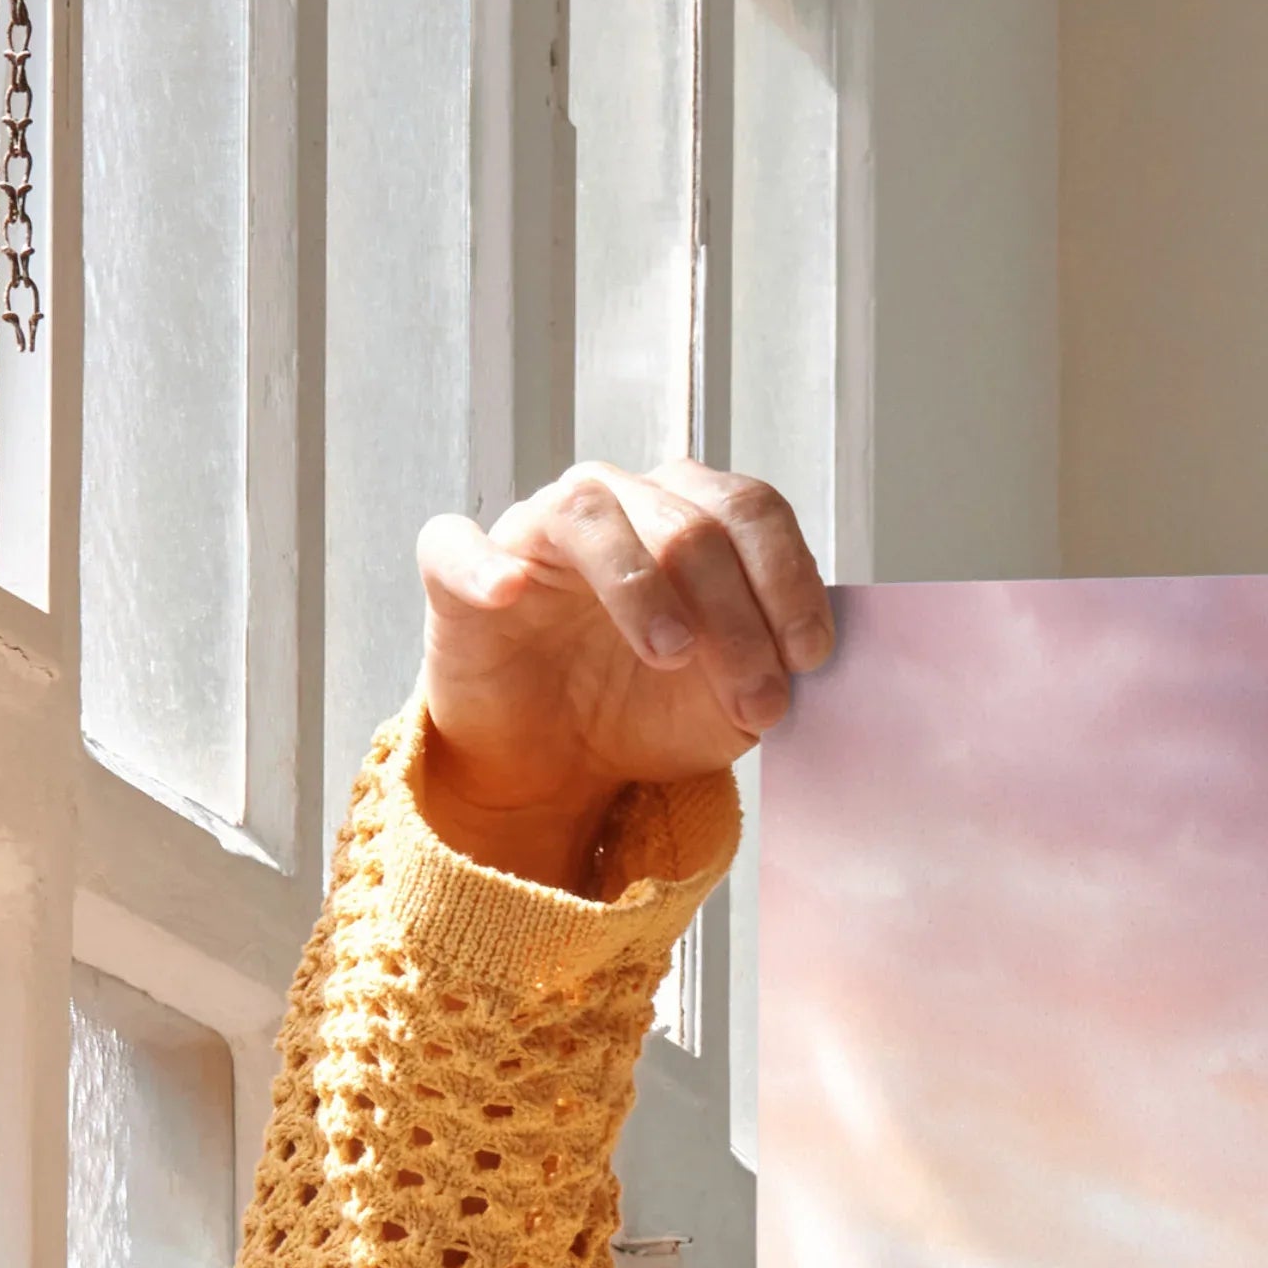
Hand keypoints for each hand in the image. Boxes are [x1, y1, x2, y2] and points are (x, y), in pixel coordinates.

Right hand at [412, 461, 832, 890]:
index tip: (809, 656)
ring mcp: (537, 531)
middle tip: (755, 699)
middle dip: (735, 617)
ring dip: (641, 587)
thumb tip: (804, 658)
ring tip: (671, 655)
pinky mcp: (459, 572)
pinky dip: (483, 564)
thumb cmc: (646, 710)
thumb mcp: (731, 703)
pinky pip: (457, 545)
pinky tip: (510, 593)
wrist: (559, 763)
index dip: (788, 578)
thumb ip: (771, 668)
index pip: (751, 511)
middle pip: (688, 523)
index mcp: (691, 518)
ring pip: (590, 515)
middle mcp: (618, 505)